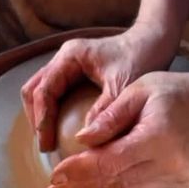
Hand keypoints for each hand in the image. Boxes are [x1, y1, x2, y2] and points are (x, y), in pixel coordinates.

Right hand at [21, 24, 175, 150]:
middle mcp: (64, 57)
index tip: (47, 143)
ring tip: (50, 140)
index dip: (42, 119)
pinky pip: (54, 92)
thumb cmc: (141, 58)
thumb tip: (83, 138)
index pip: (44, 90)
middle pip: (34, 89)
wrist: (154, 42)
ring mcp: (68, 64)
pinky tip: (60, 129)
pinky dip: (52, 111)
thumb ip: (104, 110)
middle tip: (46, 145)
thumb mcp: (123, 86)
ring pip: (41, 90)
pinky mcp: (76, 72)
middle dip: (37, 118)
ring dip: (42, 114)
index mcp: (71, 56)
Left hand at [46, 72, 188, 187]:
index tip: (55, 173)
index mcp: (157, 137)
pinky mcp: (176, 185)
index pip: (110, 160)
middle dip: (80, 185)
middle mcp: (169, 164)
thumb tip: (81, 139)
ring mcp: (175, 178)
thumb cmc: (170, 91)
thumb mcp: (137, 90)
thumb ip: (109, 116)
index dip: (80, 169)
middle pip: (115, 181)